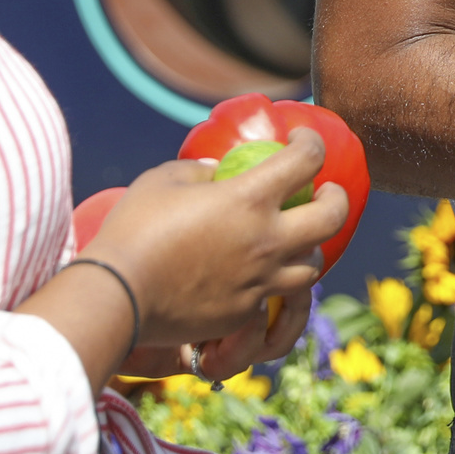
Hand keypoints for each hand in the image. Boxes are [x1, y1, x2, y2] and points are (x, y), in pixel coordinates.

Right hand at [84, 134, 347, 349]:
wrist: (117, 295)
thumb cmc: (133, 228)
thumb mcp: (163, 180)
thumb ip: (200, 170)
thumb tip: (218, 171)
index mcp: (250, 199)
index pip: (306, 160)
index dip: (310, 142)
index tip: (300, 140)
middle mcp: (267, 241)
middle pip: (332, 216)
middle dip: (337, 198)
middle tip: (326, 192)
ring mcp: (260, 281)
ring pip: (312, 266)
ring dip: (311, 247)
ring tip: (297, 239)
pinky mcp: (244, 313)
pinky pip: (274, 297)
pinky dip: (273, 282)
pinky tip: (257, 275)